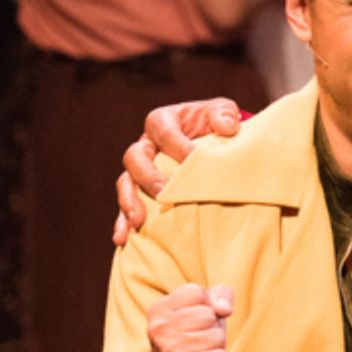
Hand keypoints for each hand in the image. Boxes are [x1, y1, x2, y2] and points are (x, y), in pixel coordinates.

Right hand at [112, 98, 242, 245]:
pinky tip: (123, 238)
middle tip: (163, 193)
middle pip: (136, 157)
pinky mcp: (141, 193)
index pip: (165, 132)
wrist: (212, 145)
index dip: (177, 145)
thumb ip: (225, 114)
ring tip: (137, 220)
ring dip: (129, 202)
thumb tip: (228, 126)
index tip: (193, 160)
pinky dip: (123, 223)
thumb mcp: (222, 113)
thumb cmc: (216, 127)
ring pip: (126, 183)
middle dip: (148, 176)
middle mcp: (146, 145)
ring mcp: (141, 170)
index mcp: (162, 122)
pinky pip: (126, 207)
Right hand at [147, 284, 233, 351]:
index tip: (193, 320)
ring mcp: (171, 350)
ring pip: (218, 337)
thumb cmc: (192, 336)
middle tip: (198, 340)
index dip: (205, 306)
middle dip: (212, 328)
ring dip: (216, 347)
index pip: (197, 293)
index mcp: (158, 310)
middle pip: (209, 316)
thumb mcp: (202, 308)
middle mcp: (159, 329)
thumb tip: (225, 309)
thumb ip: (219, 295)